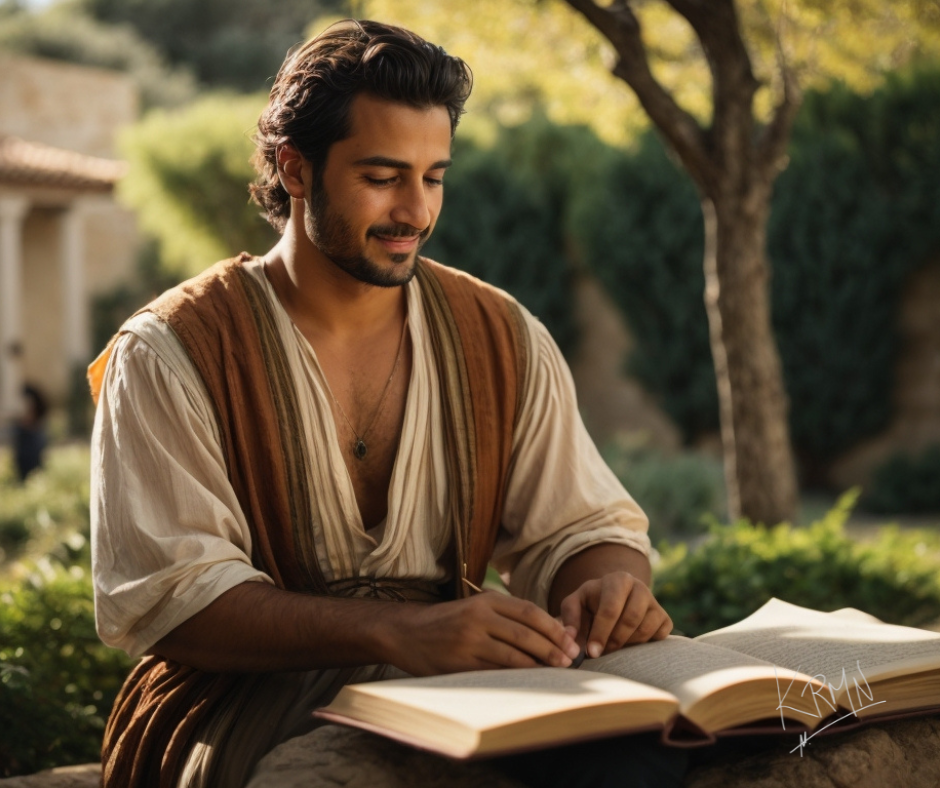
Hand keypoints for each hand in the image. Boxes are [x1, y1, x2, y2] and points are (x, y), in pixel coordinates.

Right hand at [384, 592, 581, 675]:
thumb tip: (551, 630)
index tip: (570, 641)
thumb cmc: (448, 622)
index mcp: (484, 601)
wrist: (407, 633)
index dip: (553, 627)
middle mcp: (477, 617)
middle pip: (525, 634)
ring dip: (538, 666)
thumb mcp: (475, 608)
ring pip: (513, 656)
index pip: (529, 611)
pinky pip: (495, 672)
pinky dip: (516, 678)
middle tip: (569, 660)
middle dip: (552, 649)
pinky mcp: (460, 664)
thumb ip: (507, 616)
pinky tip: (528, 682)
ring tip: (554, 672)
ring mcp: (468, 641)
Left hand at [559, 572, 671, 658]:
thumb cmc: (591, 604)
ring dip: (626, 644)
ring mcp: (655, 602)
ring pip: (645, 630)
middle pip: (631, 619)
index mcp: (618, 580)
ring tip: (611, 645)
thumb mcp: (575, 604)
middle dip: (613, 640)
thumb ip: (569, 617)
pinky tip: (628, 642)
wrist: (614, 601)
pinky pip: (658, 637)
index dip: (600, 632)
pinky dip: (642, 645)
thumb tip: (569, 636)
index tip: (591, 652)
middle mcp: (640, 587)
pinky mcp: (665, 619)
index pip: (611, 608)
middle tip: (601, 653)